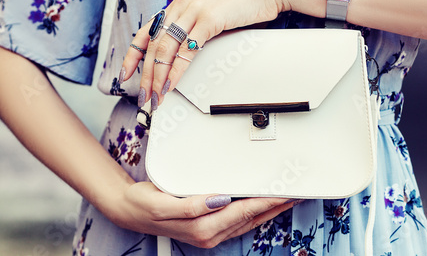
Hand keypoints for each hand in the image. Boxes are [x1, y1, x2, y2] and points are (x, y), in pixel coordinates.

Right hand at [107, 182, 298, 248]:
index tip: (284, 193)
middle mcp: (209, 234)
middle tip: (296, 193)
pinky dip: (254, 213)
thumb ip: (190, 205)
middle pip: (251, 218)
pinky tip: (261, 207)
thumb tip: (217, 200)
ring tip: (285, 198)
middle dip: (275, 206)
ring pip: (248, 222)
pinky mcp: (208, 229)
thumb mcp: (162, 203)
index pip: (243, 212)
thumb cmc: (145, 203)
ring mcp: (210, 233)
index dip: (266, 202)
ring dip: (268, 210)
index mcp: (201, 227)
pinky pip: (238, 222)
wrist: (130, 211)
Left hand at [120, 0, 295, 108]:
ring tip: (156, 95)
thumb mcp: (209, 16)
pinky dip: (177, 70)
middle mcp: (181, 5)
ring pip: (166, 48)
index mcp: (179, 5)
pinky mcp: (209, 19)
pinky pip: (187, 50)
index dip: (133, 54)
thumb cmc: (240, 6)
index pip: (147, 31)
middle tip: (144, 95)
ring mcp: (194, 11)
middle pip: (153, 45)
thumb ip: (193, 30)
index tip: (125, 74)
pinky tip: (172, 83)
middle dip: (146, 74)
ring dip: (158, 76)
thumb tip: (181, 56)